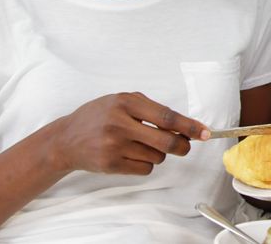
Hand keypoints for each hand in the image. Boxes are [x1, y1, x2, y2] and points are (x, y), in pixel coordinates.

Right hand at [46, 92, 209, 174]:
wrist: (65, 139)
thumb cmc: (99, 117)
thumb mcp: (122, 102)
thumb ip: (152, 110)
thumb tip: (184, 126)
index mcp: (126, 102)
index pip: (167, 116)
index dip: (189, 126)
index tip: (205, 133)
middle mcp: (119, 123)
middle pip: (166, 141)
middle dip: (182, 146)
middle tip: (185, 146)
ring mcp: (113, 145)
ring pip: (157, 156)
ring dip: (158, 153)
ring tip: (140, 145)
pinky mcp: (110, 164)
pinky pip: (144, 168)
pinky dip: (145, 164)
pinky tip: (131, 155)